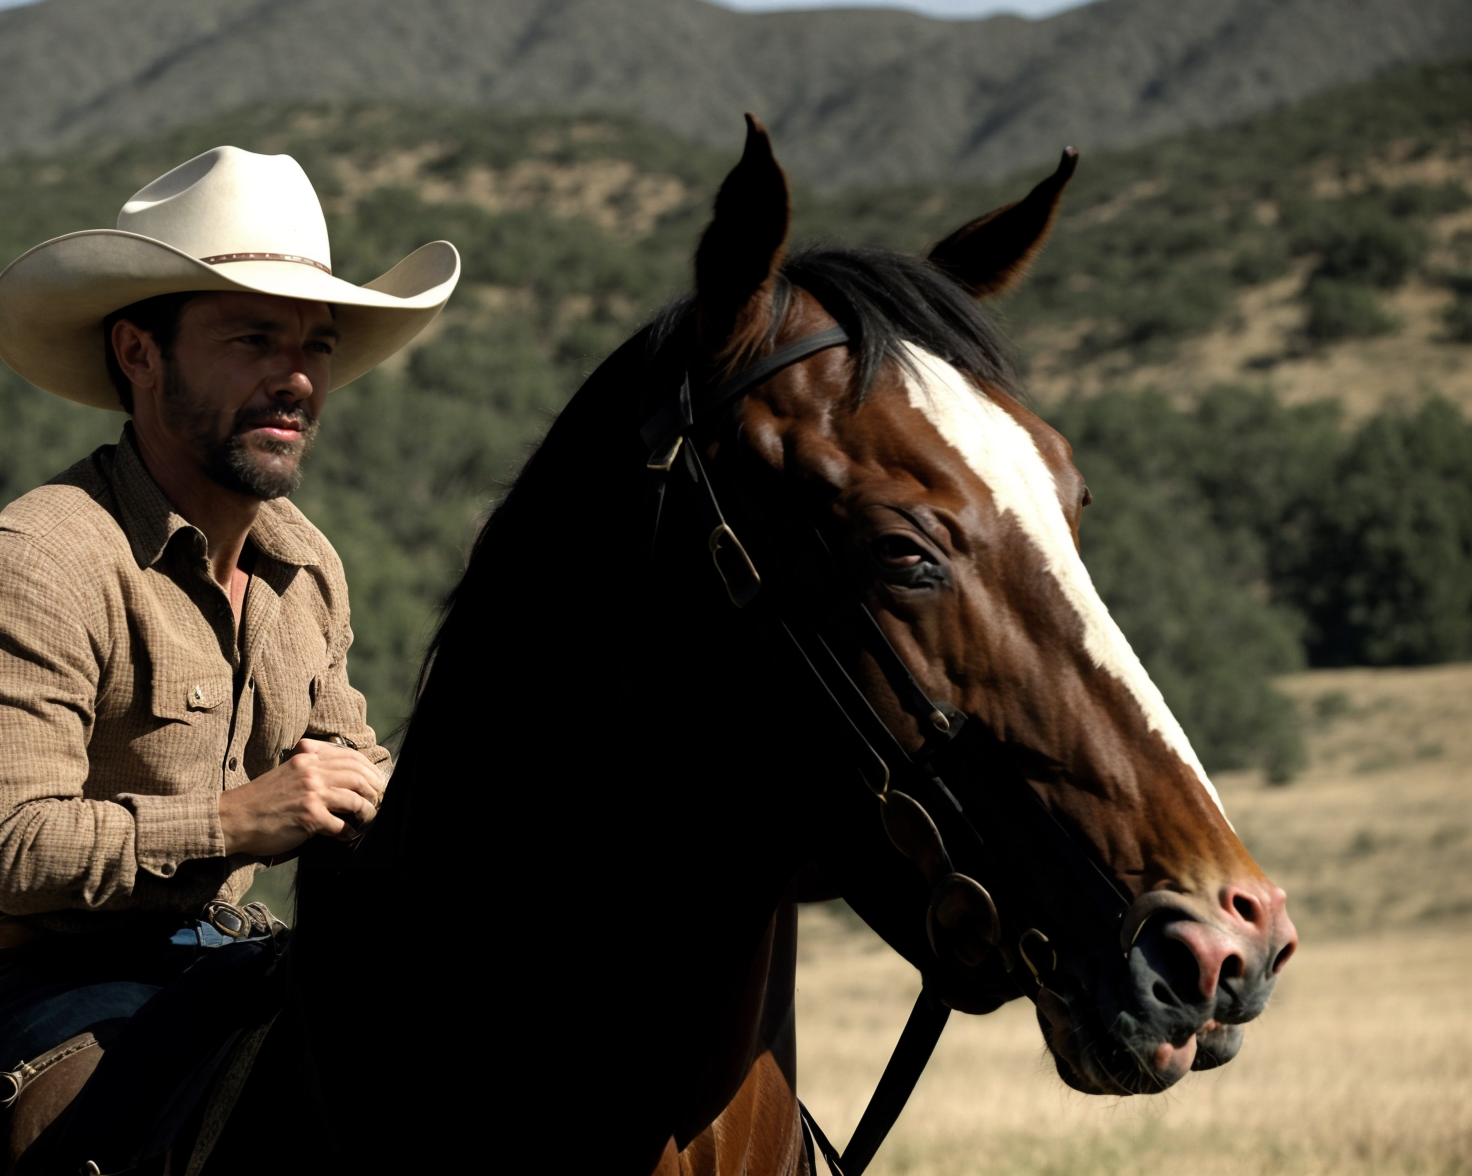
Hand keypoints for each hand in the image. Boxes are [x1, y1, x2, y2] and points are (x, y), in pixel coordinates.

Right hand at [218, 738, 382, 857]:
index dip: (369, 769)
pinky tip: (346, 835)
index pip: (350, 757)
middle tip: (376, 800)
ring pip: (356, 799)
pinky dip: (349, 831)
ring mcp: (312, 794)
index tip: (376, 780)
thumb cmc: (259, 799)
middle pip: (358, 775)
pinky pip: (342, 824)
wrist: (233, 818)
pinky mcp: (310, 817)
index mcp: (307, 759)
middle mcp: (311, 772)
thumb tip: (342, 777)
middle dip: (374, 789)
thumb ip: (311, 769)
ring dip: (366, 811)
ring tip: (365, 818)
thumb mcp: (287, 772)